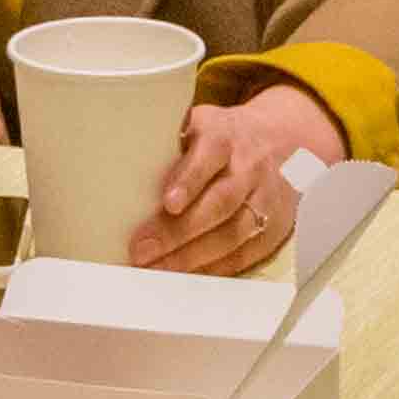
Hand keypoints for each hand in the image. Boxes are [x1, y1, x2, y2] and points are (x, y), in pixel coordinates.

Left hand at [134, 85, 343, 273]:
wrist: (280, 141)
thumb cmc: (222, 136)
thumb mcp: (198, 122)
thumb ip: (168, 140)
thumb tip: (119, 166)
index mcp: (226, 136)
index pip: (210, 155)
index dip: (189, 179)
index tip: (168, 203)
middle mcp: (250, 167)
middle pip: (221, 202)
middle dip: (180, 232)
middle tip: (144, 250)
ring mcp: (266, 199)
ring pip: (234, 233)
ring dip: (194, 256)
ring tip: (159, 269)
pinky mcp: (275, 226)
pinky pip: (247, 253)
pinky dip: (216, 268)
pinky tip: (188, 276)